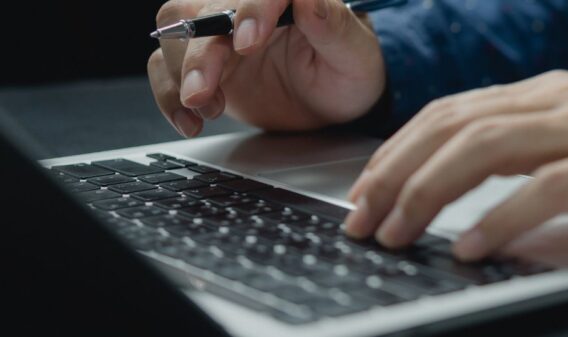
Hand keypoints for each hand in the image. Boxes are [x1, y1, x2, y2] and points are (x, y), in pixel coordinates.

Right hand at [147, 0, 385, 136]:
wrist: (337, 101)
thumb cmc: (350, 70)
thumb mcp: (354, 54)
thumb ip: (332, 25)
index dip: (251, 11)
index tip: (247, 42)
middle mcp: (247, 10)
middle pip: (201, 11)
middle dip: (201, 53)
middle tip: (205, 91)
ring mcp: (221, 38)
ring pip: (175, 36)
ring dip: (181, 75)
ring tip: (206, 108)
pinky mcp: (206, 66)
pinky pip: (166, 70)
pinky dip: (168, 96)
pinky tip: (189, 120)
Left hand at [343, 70, 567, 260]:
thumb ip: (533, 152)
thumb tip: (462, 188)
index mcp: (551, 93)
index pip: (454, 111)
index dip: (400, 149)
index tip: (365, 188)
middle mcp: (566, 99)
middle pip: (458, 126)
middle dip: (397, 173)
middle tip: (363, 219)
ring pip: (490, 147)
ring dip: (431, 193)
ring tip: (397, 233)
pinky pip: (549, 186)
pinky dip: (500, 216)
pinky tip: (470, 244)